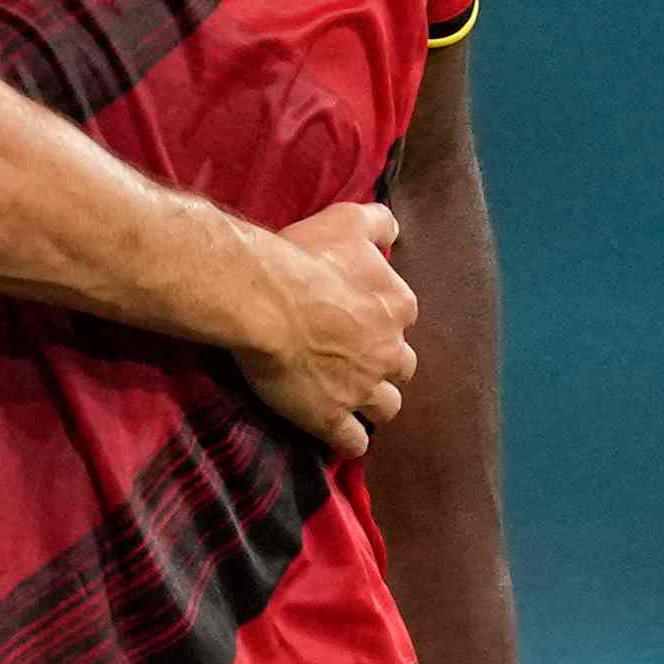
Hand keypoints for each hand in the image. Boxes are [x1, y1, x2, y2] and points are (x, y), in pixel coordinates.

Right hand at [244, 201, 418, 454]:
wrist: (261, 298)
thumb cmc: (302, 256)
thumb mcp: (346, 220)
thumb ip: (378, 221)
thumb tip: (393, 226)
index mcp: (397, 305)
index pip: (403, 317)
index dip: (381, 319)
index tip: (357, 318)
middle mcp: (389, 350)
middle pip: (402, 367)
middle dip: (384, 365)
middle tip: (355, 360)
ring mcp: (362, 388)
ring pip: (386, 408)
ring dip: (374, 404)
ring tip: (352, 399)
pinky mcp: (332, 417)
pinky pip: (354, 443)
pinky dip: (350, 441)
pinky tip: (340, 436)